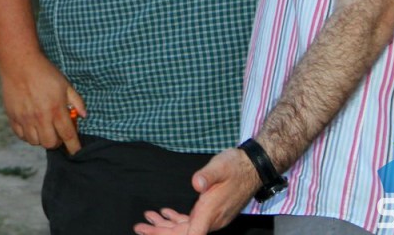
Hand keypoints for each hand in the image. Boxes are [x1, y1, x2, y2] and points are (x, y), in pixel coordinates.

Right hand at [0, 54, 85, 153]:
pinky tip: (31, 126)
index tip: (76, 150)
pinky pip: (20, 135)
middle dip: (57, 142)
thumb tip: (84, 116)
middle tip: (58, 134)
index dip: (74, 146)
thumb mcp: (65, 84)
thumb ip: (77, 101)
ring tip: (44, 128)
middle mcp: (40, 117)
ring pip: (34, 142)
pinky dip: (27, 134)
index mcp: (56, 109)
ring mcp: (25, 118)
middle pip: (50, 143)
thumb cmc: (45, 72)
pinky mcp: (13, 116)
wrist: (19, 63)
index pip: (68, 135)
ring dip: (41, 138)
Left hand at [134, 148, 258, 234]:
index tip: (152, 233)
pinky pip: (192, 222)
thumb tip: (197, 184)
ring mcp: (213, 217)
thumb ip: (208, 176)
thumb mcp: (220, 166)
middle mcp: (212, 219)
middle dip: (160, 231)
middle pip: (183, 233)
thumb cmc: (236, 166)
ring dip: (166, 225)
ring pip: (186, 228)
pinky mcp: (212, 212)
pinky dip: (176, 220)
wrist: (253, 168)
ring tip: (148, 218)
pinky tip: (166, 214)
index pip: (190, 233)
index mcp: (211, 211)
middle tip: (140, 226)